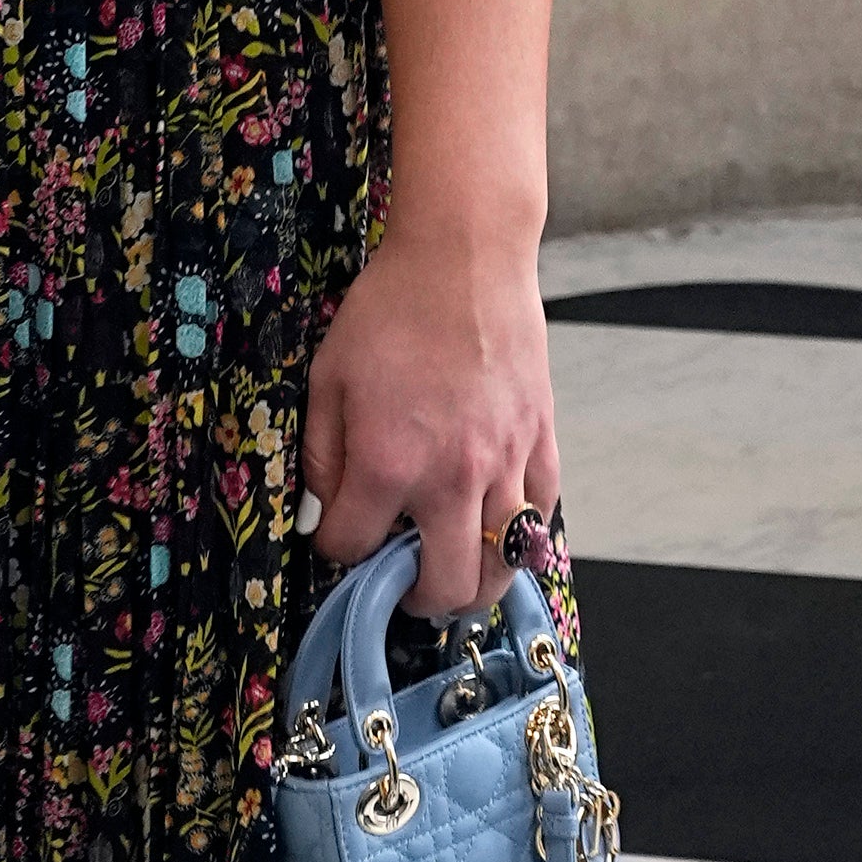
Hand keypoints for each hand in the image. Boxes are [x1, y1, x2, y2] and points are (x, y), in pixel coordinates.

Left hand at [298, 215, 559, 629]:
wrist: (465, 259)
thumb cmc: (392, 309)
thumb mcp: (327, 378)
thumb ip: (320, 453)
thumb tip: (322, 506)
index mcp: (389, 465)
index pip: (353, 548)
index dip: (335, 550)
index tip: (336, 535)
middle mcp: (453, 478)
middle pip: (444, 586)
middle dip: (414, 602)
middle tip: (401, 587)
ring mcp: (506, 464)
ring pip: (502, 567)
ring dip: (475, 586)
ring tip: (453, 575)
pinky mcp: (541, 442)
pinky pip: (542, 516)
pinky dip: (519, 536)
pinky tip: (495, 529)